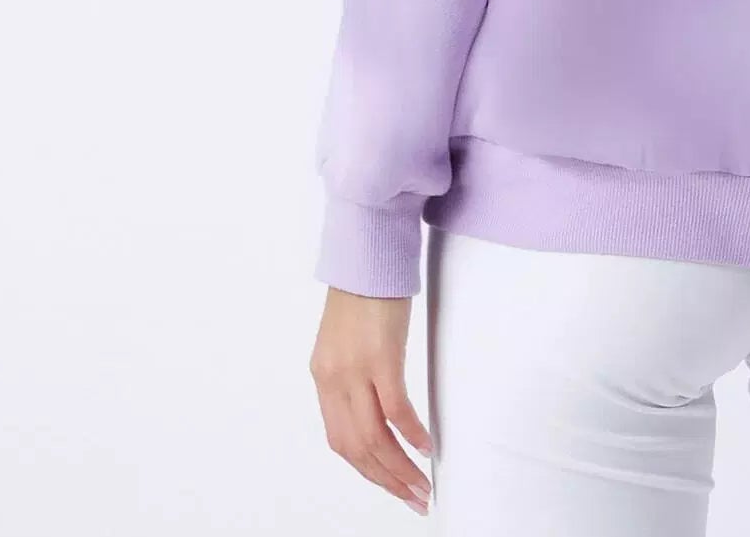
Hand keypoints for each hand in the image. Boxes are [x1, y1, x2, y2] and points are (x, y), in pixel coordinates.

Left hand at [310, 286, 433, 514]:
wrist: (367, 252)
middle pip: (356, 448)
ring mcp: (356, 370)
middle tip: (413, 498)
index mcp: (324, 378)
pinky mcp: (381, 356)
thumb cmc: (363, 291)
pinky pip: (394, 409)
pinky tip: (425, 447)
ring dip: (399, 468)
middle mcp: (334, 379)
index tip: (391, 485)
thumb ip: (354, 375)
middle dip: (386, 480)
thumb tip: (375, 408)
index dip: (367, 470)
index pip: (341, 441)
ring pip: (373, 438)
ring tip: (421, 485)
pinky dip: (410, 435)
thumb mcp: (347, 341)